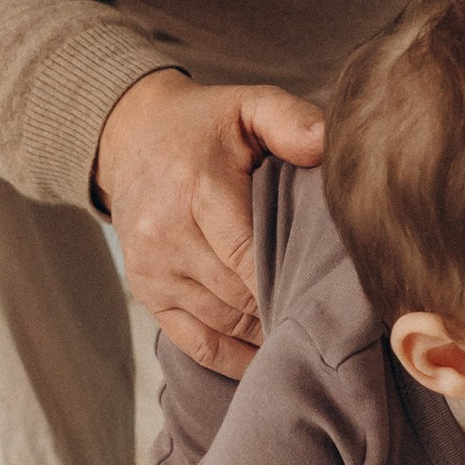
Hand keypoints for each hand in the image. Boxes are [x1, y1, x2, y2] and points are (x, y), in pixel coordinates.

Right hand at [94, 69, 326, 376]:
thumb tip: (328, 147)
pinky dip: (237, 359)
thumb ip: (289, 120)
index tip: (333, 287)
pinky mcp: (147, 295)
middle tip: (333, 313)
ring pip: (224, 323)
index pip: (249, 254)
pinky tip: (270, 356)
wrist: (131, 138)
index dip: (291, 276)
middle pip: (239, 294)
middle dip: (287, 304)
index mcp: (195, 189)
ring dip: (267, 330)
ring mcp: (152, 271)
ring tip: (311, 330)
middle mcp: (165, 236)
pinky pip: (197, 344)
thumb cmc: (203, 126)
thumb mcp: (247, 105)